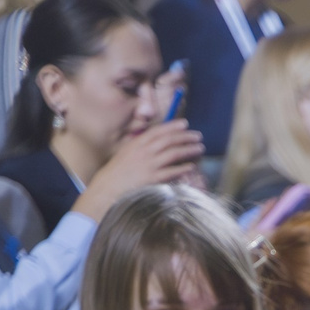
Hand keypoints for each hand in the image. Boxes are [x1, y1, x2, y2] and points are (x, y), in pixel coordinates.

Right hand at [75, 119, 203, 216]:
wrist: (109, 186)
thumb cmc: (118, 170)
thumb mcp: (127, 151)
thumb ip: (141, 144)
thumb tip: (155, 139)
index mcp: (138, 143)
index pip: (158, 131)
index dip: (173, 126)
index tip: (185, 124)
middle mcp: (144, 152)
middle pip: (169, 140)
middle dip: (185, 137)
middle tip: (198, 136)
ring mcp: (149, 165)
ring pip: (173, 154)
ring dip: (188, 150)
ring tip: (199, 148)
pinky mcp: (153, 179)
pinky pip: (171, 172)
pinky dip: (182, 169)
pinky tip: (191, 166)